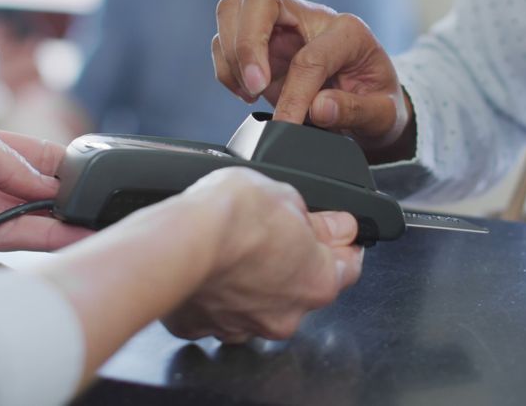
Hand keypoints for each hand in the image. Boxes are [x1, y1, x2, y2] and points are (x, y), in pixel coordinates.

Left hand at [0, 102, 90, 273]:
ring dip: (43, 236)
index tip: (90, 179)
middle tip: (94, 218)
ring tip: (78, 239)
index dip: (58, 169)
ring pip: (6, 231)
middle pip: (23, 200)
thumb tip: (45, 183)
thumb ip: (3, 156)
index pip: (26, 159)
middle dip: (59, 208)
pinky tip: (29, 275)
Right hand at [161, 167, 363, 342]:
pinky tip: (207, 269)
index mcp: (318, 282)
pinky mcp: (202, 328)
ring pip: (256, 305)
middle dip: (291, 264)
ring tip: (233, 250)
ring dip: (251, 283)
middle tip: (273, 233)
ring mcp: (242, 327)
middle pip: (300, 289)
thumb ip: (317, 220)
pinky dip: (214, 294)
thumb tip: (337, 225)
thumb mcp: (287, 197)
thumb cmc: (232, 218)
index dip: (342, 245)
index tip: (336, 233)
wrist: (177, 243)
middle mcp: (286, 315)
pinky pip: (215, 311)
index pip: (349, 267)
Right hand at [213, 0, 414, 160]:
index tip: (286, 124)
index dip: (294, 94)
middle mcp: (311, 18)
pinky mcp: (261, 43)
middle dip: (247, 42)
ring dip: (231, 52)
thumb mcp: (384, 115)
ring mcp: (282, 27)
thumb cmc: (377, 103)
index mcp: (348, 31)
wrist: (370, 103)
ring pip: (234, 9)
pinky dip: (226, 66)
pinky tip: (245, 91)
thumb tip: (318, 108)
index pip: (310, 55)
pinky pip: (224, 39)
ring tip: (250, 91)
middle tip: (256, 87)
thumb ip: (356, 111)